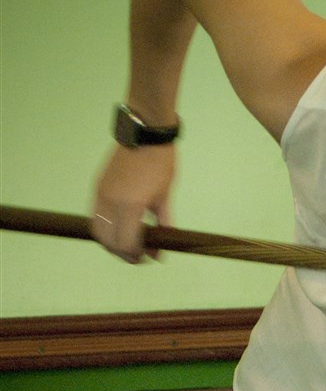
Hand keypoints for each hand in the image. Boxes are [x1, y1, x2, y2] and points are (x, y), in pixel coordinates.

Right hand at [90, 143, 176, 261]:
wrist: (144, 132)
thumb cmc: (160, 163)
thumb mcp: (165, 198)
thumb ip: (163, 226)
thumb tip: (160, 252)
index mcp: (130, 205)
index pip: (125, 244)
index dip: (135, 256)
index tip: (146, 258)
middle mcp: (111, 201)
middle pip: (108, 241)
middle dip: (122, 254)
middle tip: (137, 256)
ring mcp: (101, 193)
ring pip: (97, 230)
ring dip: (110, 243)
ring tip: (127, 244)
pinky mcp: (98, 186)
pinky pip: (95, 216)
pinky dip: (104, 228)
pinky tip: (119, 228)